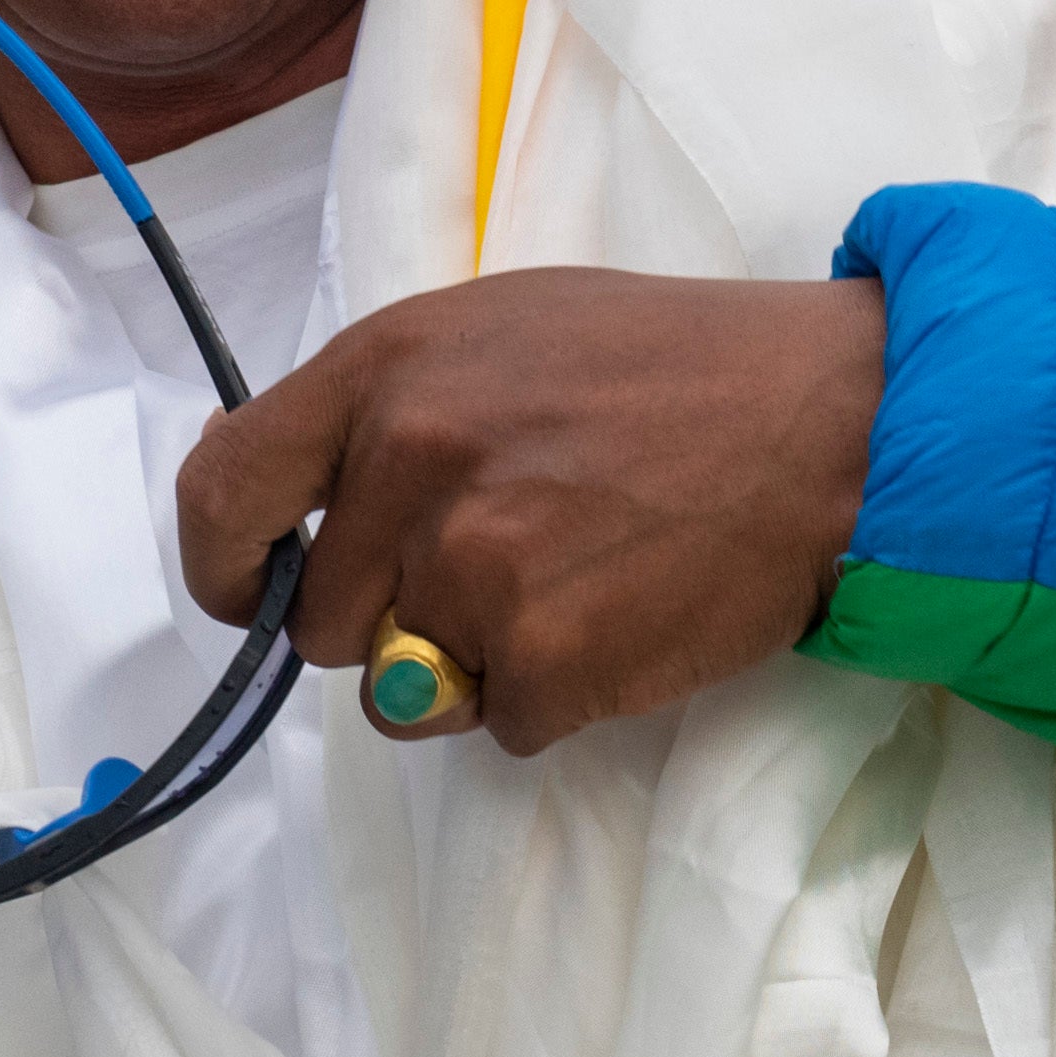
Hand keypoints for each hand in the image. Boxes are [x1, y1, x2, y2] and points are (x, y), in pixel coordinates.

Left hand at [171, 266, 884, 759]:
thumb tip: (292, 505)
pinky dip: (555, 697)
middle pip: (320, 620)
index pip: (224, 490)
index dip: (223, 564)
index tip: (248, 591)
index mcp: (385, 371)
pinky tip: (622, 618)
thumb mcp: (502, 329)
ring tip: (574, 583)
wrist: (832, 423)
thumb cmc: (675, 366)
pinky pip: (499, 727)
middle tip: (504, 563)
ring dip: (474, 664)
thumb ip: (388, 407)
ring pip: (404, 687)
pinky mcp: (543, 661)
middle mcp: (410, 464)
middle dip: (391, 618)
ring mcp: (474, 570)